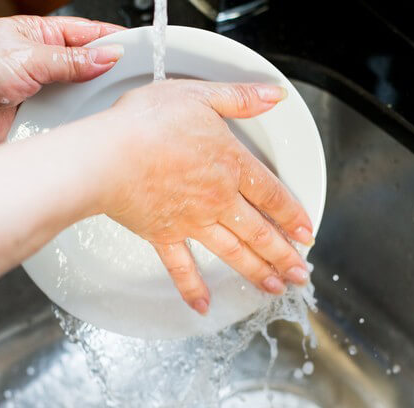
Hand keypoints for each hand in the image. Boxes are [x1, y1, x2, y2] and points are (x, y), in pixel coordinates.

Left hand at [0, 16, 124, 150]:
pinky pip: (59, 130)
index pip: (88, 36)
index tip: (143, 50)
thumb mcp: (25, 56)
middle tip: (132, 87)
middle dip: (107, 80)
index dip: (115, 43)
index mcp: (39, 36)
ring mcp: (37, 97)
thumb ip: (69, 61)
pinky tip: (83, 133)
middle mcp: (40, 66)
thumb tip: (107, 56)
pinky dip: (70, 132)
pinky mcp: (31, 126)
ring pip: (77, 104)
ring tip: (108, 111)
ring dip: (87, 109)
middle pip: (88, 72)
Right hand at [96, 80, 314, 314]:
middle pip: (259, 231)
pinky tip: (204, 306)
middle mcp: (217, 199)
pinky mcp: (163, 235)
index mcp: (230, 164)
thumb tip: (273, 95)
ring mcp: (191, 221)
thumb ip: (239, 98)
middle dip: (284, 255)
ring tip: (275, 288)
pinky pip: (182, 267)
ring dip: (257, 272)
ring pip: (233, 252)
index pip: (272, 194)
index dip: (292, 214)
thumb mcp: (199, 96)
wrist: (107, 157)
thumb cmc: (146, 124)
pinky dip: (193, 288)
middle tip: (301, 273)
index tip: (306, 233)